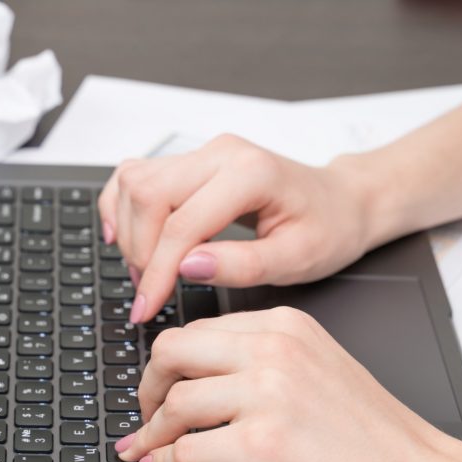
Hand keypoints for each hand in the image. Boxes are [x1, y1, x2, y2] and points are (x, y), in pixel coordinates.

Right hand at [97, 134, 374, 322]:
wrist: (340, 203)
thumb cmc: (326, 230)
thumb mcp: (296, 259)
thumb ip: (242, 264)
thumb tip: (186, 267)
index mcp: (251, 173)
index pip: (182, 222)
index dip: (157, 270)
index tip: (147, 308)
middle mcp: (221, 153)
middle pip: (147, 194)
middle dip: (139, 252)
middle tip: (150, 294)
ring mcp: (202, 153)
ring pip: (134, 181)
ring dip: (129, 232)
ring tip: (146, 273)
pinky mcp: (189, 162)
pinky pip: (135, 175)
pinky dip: (121, 206)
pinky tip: (124, 237)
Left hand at [116, 307, 461, 461]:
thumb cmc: (378, 439)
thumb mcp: (320, 370)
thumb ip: (263, 362)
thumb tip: (200, 381)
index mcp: (287, 325)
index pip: (199, 330)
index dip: (167, 365)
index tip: (159, 389)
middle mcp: (275, 348)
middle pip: (173, 352)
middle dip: (147, 388)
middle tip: (145, 416)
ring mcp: (269, 393)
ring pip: (175, 401)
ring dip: (152, 432)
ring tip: (148, 450)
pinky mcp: (264, 443)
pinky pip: (187, 448)